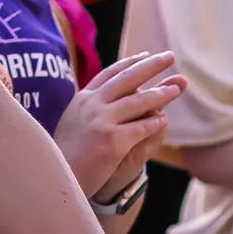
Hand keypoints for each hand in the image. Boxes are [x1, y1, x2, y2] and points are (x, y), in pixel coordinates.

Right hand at [54, 51, 182, 194]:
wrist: (56, 177)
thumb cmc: (65, 155)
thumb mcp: (73, 123)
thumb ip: (89, 109)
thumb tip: (109, 99)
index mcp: (82, 99)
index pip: (110, 73)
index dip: (130, 63)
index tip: (146, 56)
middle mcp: (91, 104)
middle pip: (127, 78)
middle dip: (151, 65)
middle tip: (169, 56)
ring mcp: (101, 121)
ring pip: (138, 101)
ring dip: (160, 93)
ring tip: (176, 88)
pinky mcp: (112, 140)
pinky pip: (141, 127)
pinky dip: (155, 123)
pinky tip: (164, 120)